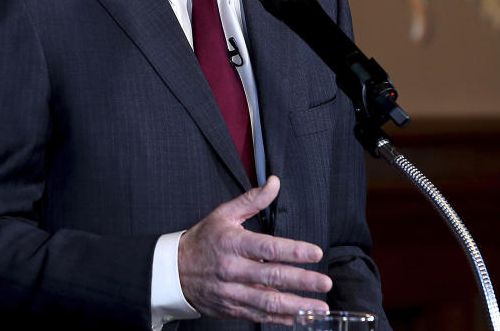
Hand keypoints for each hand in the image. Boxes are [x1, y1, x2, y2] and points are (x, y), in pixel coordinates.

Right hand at [178, 175, 331, 324]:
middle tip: (325, 283)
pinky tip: (300, 318)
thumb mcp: (224, 214)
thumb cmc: (203, 240)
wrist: (174, 271)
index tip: (315, 253)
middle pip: (272, 276)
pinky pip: (260, 316)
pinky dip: (281, 319)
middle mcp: (233, 270)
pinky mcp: (232, 309)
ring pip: (269, 302)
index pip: (268, 248)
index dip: (294, 251)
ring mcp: (232, 292)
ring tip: (320, 307)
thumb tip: (274, 183)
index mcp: (233, 243)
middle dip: (302, 281)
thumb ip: (253, 199)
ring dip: (297, 306)